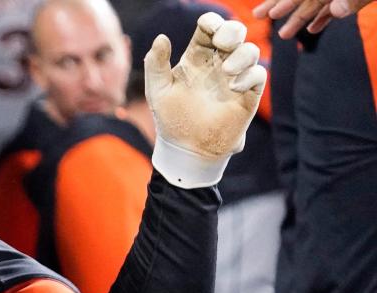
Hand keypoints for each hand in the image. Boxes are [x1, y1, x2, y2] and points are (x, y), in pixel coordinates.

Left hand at [144, 13, 266, 185]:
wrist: (187, 149)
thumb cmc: (171, 118)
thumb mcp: (158, 90)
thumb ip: (155, 64)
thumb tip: (160, 37)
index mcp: (197, 57)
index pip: (208, 28)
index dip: (211, 22)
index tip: (207, 27)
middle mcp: (218, 63)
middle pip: (234, 32)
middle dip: (232, 30)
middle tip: (223, 42)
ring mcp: (235, 77)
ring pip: (250, 50)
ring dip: (242, 54)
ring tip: (226, 71)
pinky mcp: (248, 94)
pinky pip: (258, 75)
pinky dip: (249, 76)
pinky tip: (233, 87)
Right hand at [253, 0, 374, 38]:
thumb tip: (336, 11)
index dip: (284, 0)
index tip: (266, 12)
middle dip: (282, 5)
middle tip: (257, 17)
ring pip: (319, 2)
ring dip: (300, 17)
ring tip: (283, 34)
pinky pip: (338, 6)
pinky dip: (325, 17)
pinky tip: (314, 30)